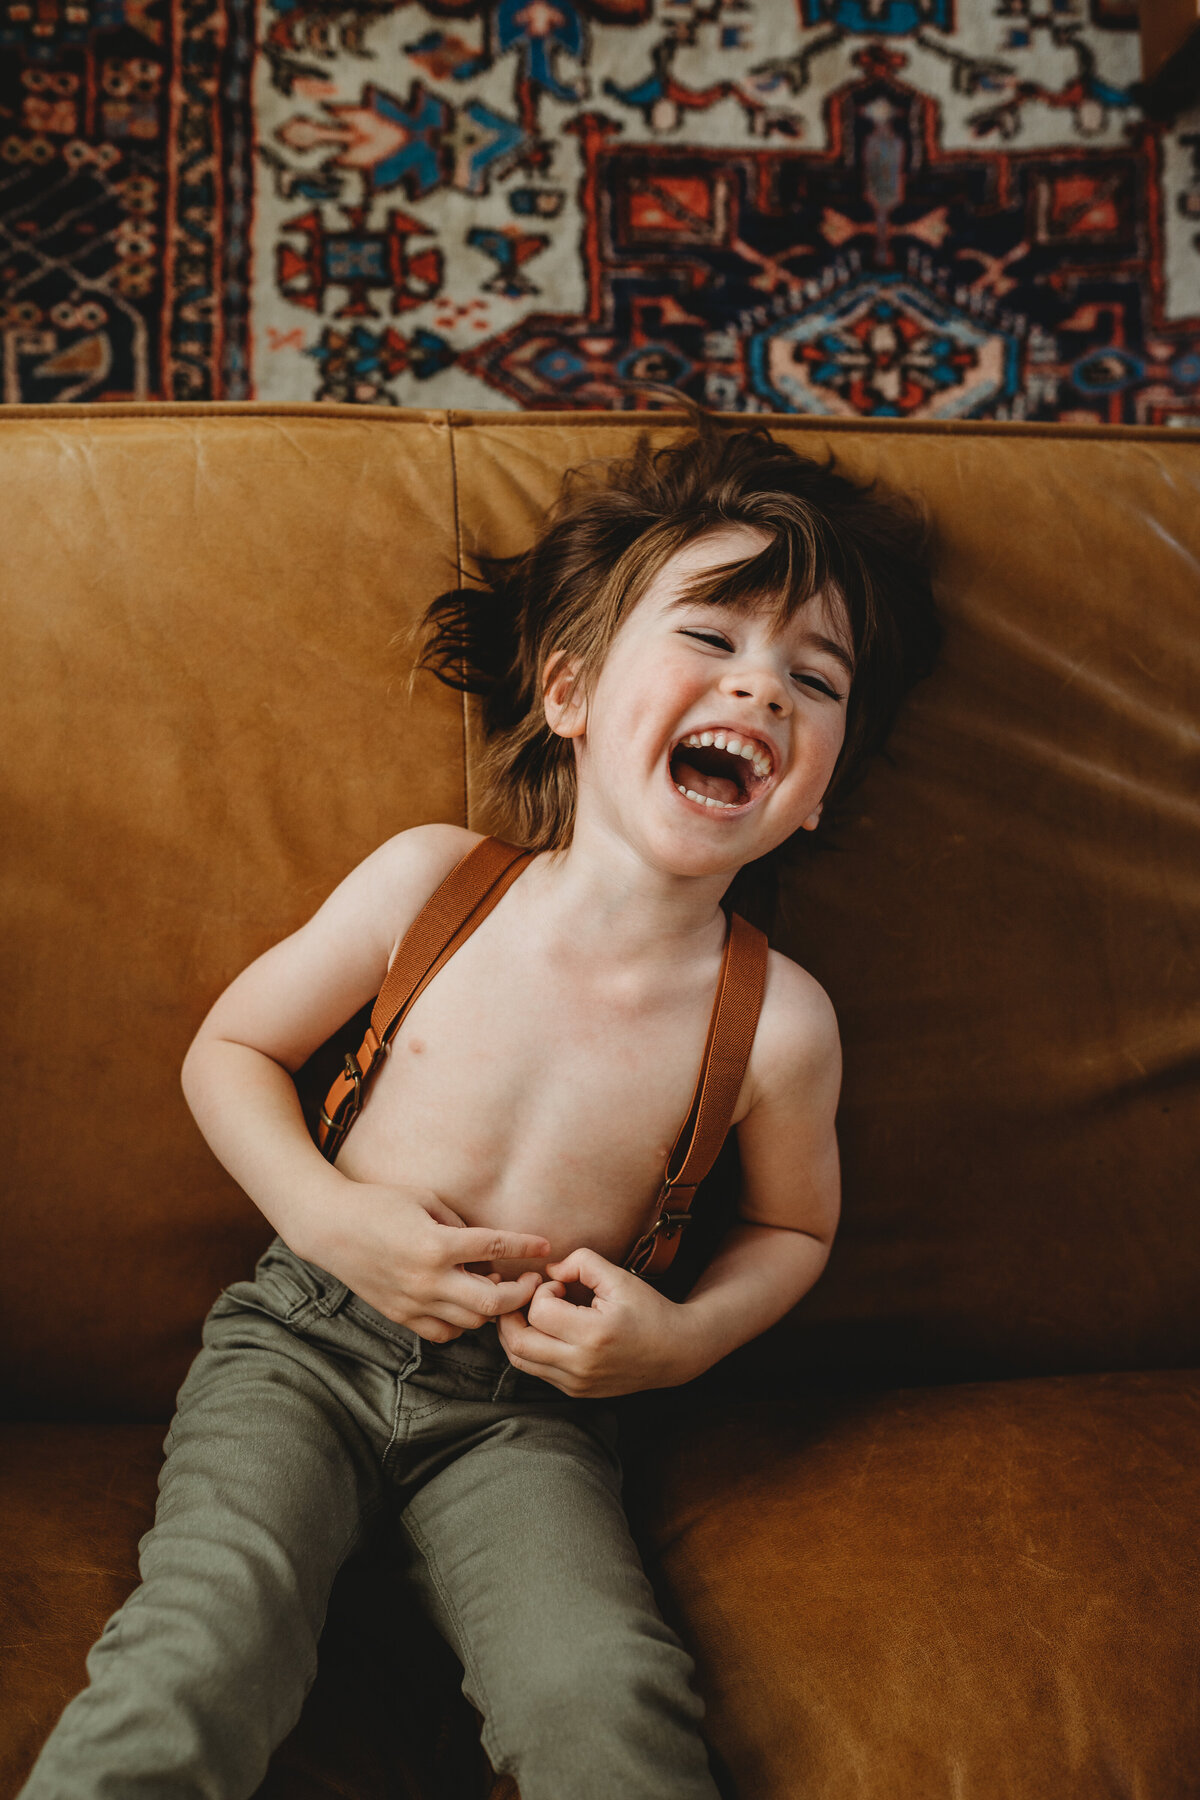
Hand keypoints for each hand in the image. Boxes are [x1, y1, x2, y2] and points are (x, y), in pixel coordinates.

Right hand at [295, 1179, 550, 1341]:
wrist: (330, 1228)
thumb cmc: (379, 1204)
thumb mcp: (425, 1201)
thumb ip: (460, 1225)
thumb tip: (489, 1247)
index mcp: (435, 1244)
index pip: (493, 1248)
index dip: (524, 1247)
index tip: (545, 1245)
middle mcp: (426, 1279)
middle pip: (491, 1302)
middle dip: (520, 1294)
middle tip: (530, 1281)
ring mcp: (412, 1302)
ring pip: (470, 1323)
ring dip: (490, 1308)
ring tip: (493, 1287)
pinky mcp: (400, 1316)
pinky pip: (443, 1333)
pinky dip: (461, 1323)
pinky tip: (464, 1303)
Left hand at [495, 1247, 697, 1397]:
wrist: (675, 1352)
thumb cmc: (648, 1310)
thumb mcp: (619, 1278)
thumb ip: (581, 1262)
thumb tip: (549, 1270)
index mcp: (594, 1335)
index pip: (539, 1312)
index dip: (541, 1290)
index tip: (559, 1284)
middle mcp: (581, 1365)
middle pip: (517, 1343)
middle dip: (512, 1313)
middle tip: (527, 1294)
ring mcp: (576, 1383)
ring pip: (520, 1361)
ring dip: (514, 1332)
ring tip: (528, 1310)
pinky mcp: (575, 1391)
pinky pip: (535, 1370)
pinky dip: (529, 1347)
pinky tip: (543, 1329)